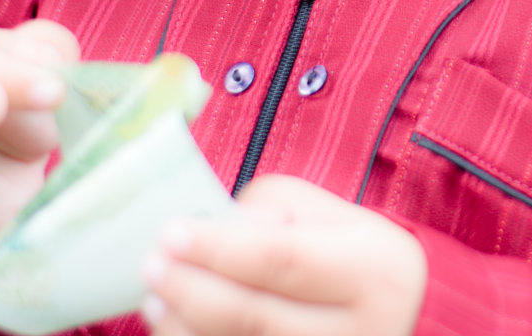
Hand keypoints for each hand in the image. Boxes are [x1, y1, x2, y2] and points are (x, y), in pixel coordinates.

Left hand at [141, 176, 427, 335]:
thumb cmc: (345, 254)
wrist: (378, 315)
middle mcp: (368, 328)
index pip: (285, 259)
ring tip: (153, 295)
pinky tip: (172, 323)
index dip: (221, 249)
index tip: (172, 233)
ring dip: (183, 323)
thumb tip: (213, 230)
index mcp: (381, 270)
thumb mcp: (330, 215)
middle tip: (150, 265)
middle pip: (256, 314)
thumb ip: (274, 207)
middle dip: (192, 288)